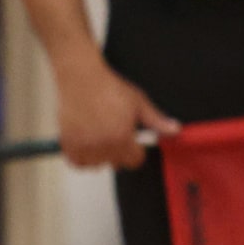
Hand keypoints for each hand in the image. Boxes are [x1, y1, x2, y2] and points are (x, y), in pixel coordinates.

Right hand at [54, 52, 177, 169]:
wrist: (82, 79)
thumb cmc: (108, 88)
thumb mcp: (139, 103)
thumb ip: (157, 120)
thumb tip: (174, 130)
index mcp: (122, 138)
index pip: (135, 161)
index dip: (136, 152)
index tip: (133, 144)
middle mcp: (103, 145)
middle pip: (116, 163)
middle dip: (118, 153)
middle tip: (115, 136)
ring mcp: (84, 145)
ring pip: (96, 165)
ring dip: (100, 157)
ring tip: (100, 140)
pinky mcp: (69, 143)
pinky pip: (77, 163)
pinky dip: (82, 158)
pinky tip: (87, 146)